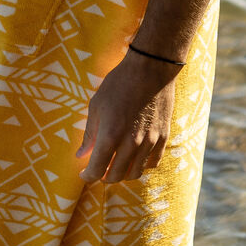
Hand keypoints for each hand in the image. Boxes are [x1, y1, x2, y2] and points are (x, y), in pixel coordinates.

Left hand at [76, 52, 177, 183]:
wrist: (150, 69)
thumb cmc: (118, 84)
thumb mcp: (96, 105)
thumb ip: (89, 134)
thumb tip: (81, 154)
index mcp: (110, 136)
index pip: (97, 170)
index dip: (88, 176)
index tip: (84, 174)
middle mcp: (131, 144)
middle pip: (115, 176)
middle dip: (103, 176)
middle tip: (98, 168)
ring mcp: (150, 142)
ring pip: (135, 173)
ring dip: (122, 173)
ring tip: (115, 164)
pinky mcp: (163, 137)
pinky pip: (152, 163)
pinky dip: (141, 165)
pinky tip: (134, 157)